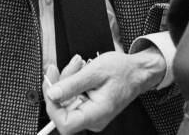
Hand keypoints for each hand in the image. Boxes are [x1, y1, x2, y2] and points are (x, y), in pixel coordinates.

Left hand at [44, 49, 164, 133]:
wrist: (137, 71)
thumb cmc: (122, 71)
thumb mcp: (95, 71)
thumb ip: (72, 84)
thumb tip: (52, 94)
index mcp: (97, 114)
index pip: (65, 124)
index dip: (53, 106)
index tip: (50, 86)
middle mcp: (93, 119)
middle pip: (64, 109)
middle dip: (62, 84)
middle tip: (69, 65)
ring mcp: (91, 114)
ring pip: (67, 101)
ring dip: (68, 79)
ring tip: (78, 63)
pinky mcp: (90, 107)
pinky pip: (73, 98)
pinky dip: (73, 82)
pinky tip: (80, 70)